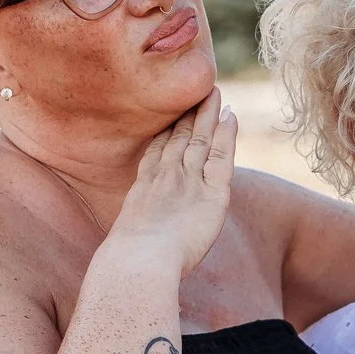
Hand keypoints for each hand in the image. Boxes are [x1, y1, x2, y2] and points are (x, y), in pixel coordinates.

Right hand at [107, 90, 236, 273]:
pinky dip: (226, 136)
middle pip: (180, 137)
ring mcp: (187, 181)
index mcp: (144, 187)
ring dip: (208, 115)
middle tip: (197, 91)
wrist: (138, 260)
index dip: (168, 130)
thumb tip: (124, 249)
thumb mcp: (126, 239)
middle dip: (189, 114)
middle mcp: (166, 177)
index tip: (173, 114)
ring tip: (214, 93)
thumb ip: (133, 231)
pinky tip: (230, 117)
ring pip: (200, 140)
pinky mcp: (212, 192)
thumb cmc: (127, 262)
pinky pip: (221, 157)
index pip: (159, 151)